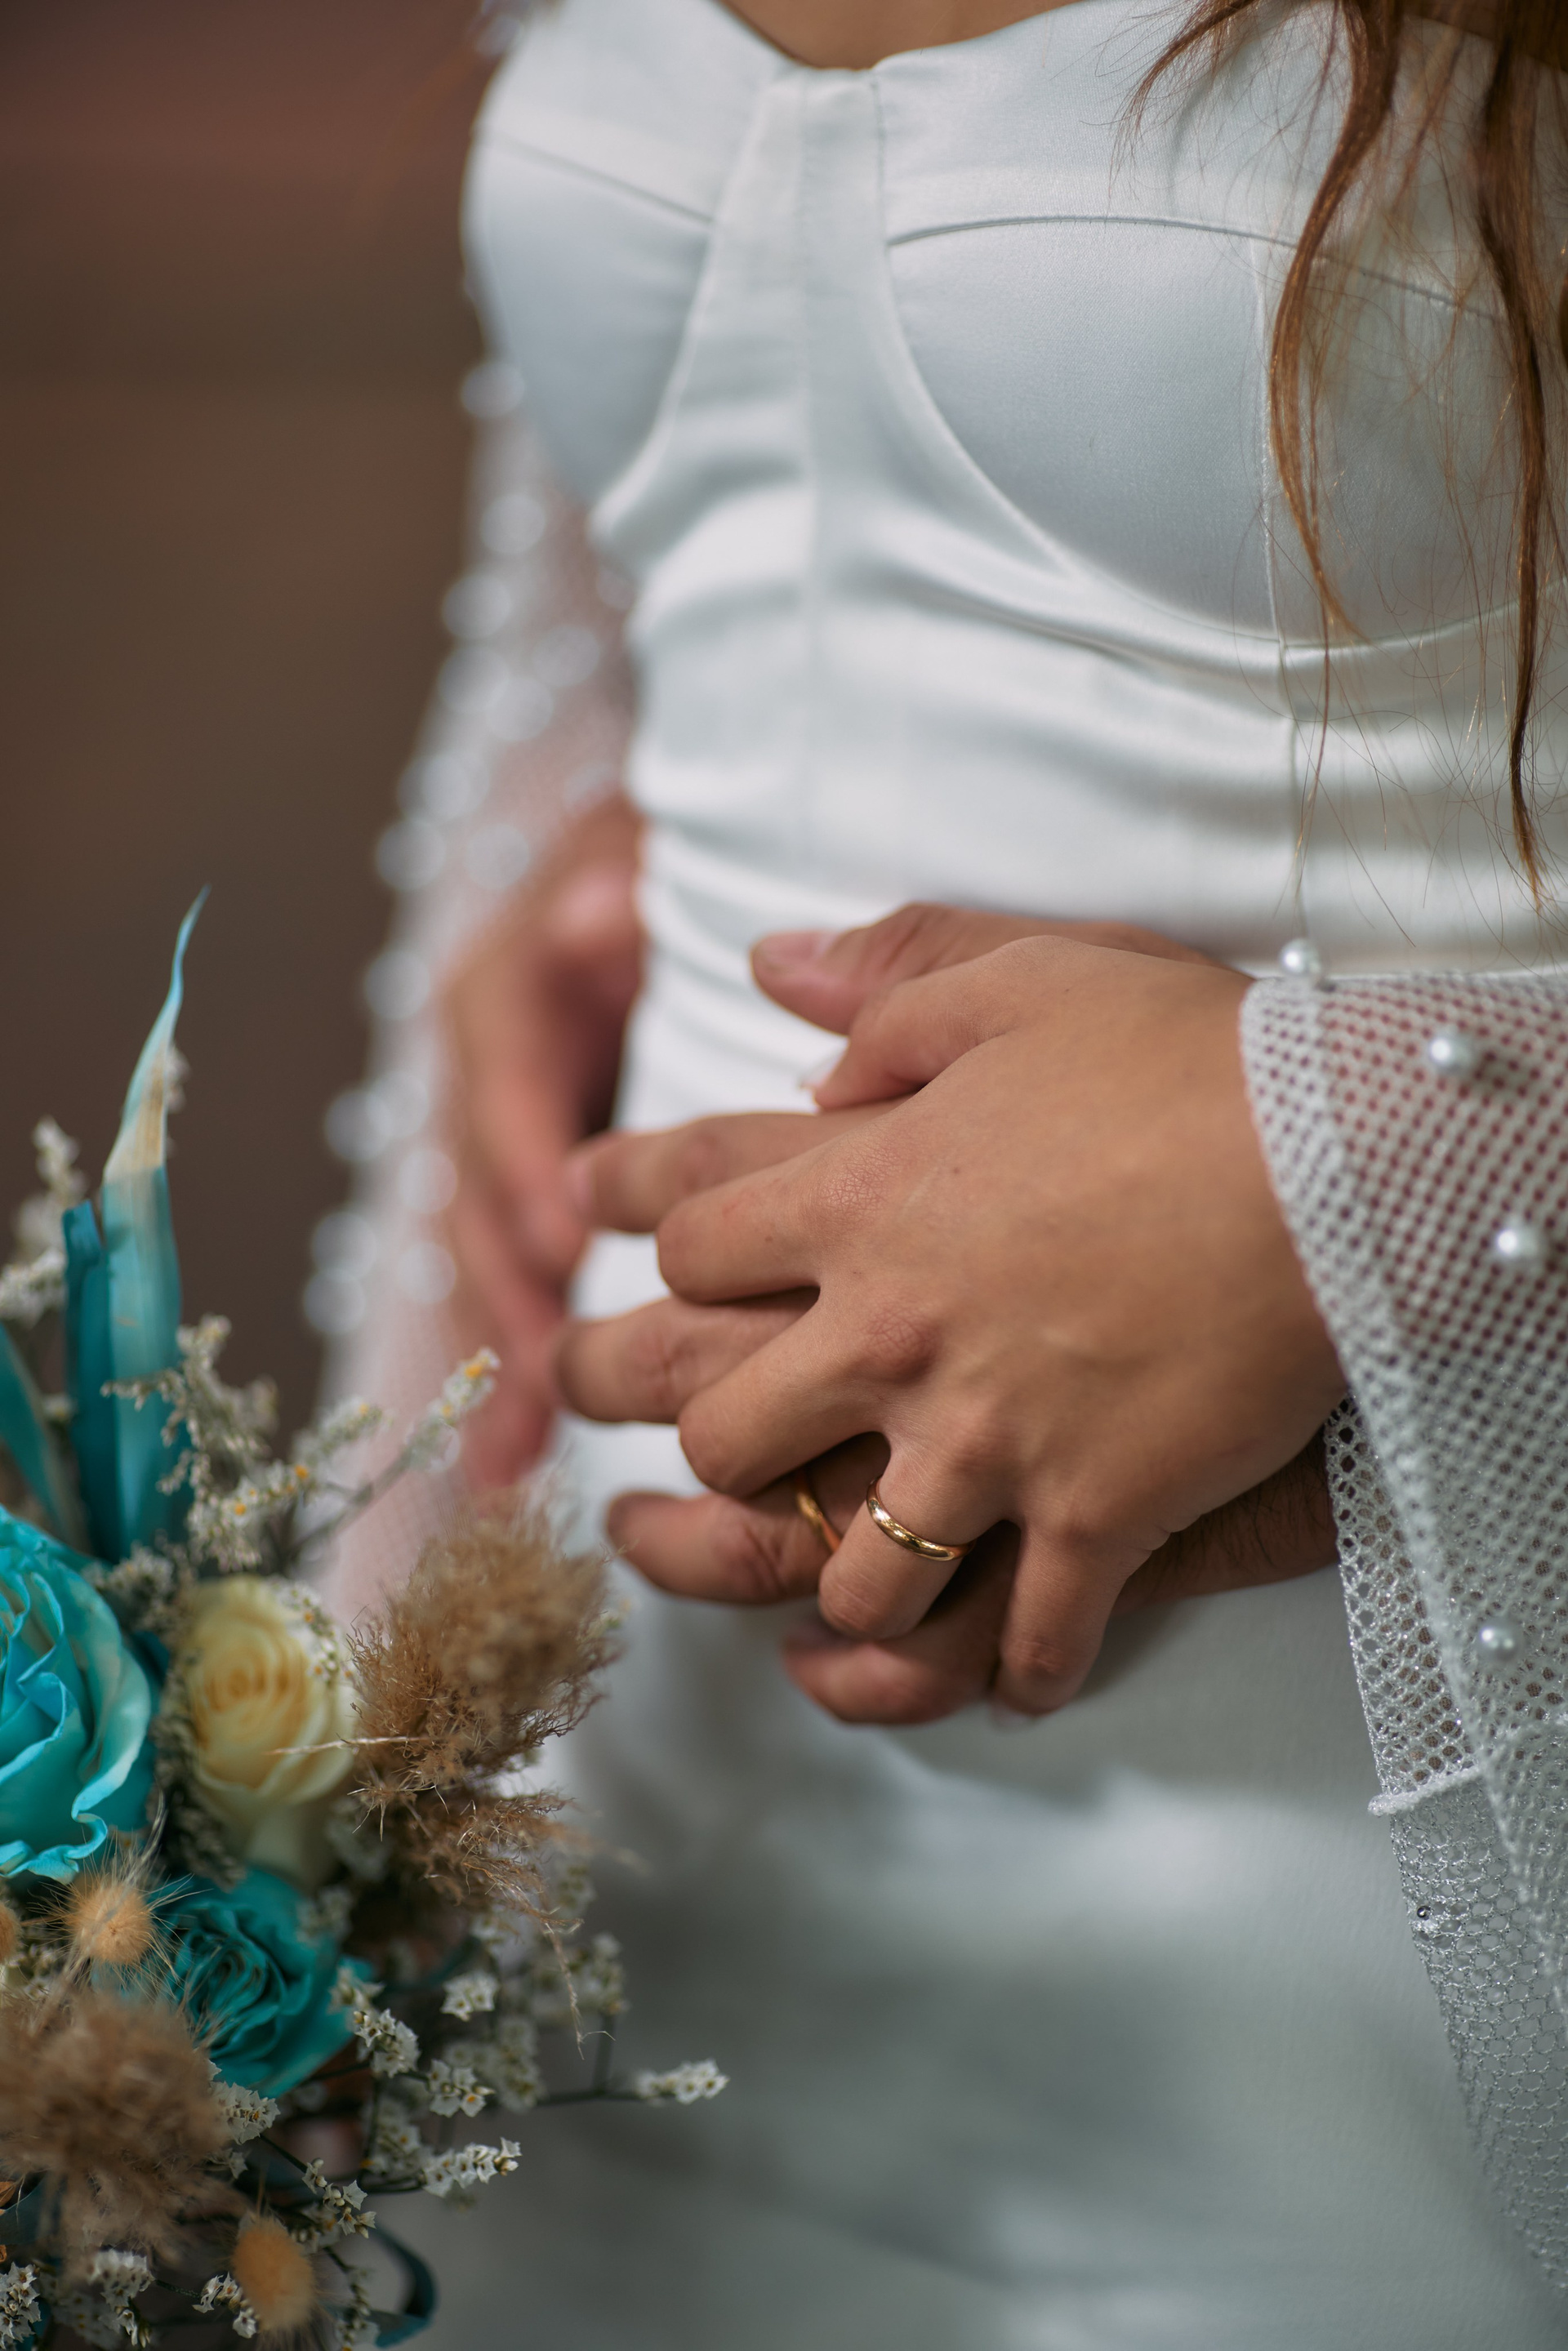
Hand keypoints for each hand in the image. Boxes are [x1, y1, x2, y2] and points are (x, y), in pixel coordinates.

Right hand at [442, 790, 641, 1485]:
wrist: (626, 889)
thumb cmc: (651, 874)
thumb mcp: (628, 860)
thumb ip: (614, 887)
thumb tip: (596, 913)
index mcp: (503, 1003)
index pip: (505, 1092)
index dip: (525, 1167)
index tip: (564, 1242)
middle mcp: (478, 1086)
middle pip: (477, 1198)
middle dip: (512, 1290)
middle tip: (559, 1372)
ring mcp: (492, 1155)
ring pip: (483, 1263)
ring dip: (502, 1352)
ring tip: (522, 1445)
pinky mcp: (520, 1208)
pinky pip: (507, 1295)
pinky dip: (508, 1376)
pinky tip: (507, 1466)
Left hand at [563, 928, 1345, 1712]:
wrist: (1343, 1160)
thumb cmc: (1186, 1058)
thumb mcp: (1023, 977)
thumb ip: (889, 980)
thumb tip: (778, 972)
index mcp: (861, 1198)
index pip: (694, 1247)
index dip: (669, 1257)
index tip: (670, 1269)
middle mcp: (895, 1334)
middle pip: (721, 1433)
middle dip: (698, 1453)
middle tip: (696, 1464)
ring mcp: (990, 1440)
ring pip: (850, 1576)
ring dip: (839, 1599)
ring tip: (843, 1600)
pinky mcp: (1098, 1514)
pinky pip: (1030, 1638)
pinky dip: (1017, 1674)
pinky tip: (1015, 1682)